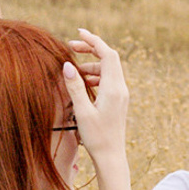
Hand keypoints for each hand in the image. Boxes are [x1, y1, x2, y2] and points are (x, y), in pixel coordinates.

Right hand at [64, 29, 129, 162]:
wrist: (111, 156)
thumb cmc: (96, 137)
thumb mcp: (82, 111)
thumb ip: (75, 87)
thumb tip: (67, 66)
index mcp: (114, 88)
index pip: (107, 54)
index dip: (94, 41)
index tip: (79, 32)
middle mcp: (121, 88)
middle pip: (109, 58)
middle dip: (91, 49)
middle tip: (71, 47)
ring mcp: (121, 94)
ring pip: (108, 69)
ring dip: (91, 65)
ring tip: (72, 72)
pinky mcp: (119, 100)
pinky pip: (108, 80)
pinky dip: (95, 76)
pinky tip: (83, 83)